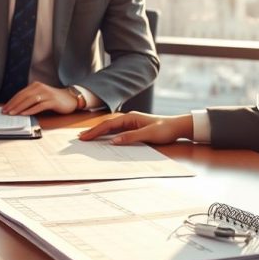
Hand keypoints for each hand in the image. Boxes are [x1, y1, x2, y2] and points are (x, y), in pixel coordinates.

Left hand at [1, 81, 77, 114]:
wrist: (70, 98)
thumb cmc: (53, 99)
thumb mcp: (40, 96)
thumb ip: (30, 99)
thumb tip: (16, 107)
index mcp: (35, 86)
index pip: (20, 94)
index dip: (11, 101)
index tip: (4, 108)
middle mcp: (40, 88)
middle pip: (23, 96)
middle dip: (13, 105)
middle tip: (5, 112)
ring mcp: (47, 94)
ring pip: (30, 100)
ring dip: (20, 107)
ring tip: (13, 113)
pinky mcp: (52, 101)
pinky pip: (40, 106)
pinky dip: (31, 110)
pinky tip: (25, 114)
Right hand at [78, 112, 192, 144]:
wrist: (178, 127)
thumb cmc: (165, 130)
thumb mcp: (149, 135)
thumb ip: (131, 137)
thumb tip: (113, 141)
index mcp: (130, 118)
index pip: (108, 125)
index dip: (95, 131)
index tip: (84, 137)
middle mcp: (128, 118)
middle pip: (107, 125)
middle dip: (93, 131)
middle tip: (80, 137)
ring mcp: (131, 123)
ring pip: (111, 127)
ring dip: (99, 132)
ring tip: (87, 137)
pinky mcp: (134, 127)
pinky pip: (117, 131)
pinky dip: (108, 134)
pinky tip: (103, 138)